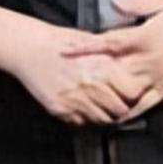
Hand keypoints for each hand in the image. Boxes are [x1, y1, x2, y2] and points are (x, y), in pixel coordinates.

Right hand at [3, 23, 148, 125]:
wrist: (28, 48)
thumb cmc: (57, 42)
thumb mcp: (90, 41)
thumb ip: (110, 55)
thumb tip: (129, 63)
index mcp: (103, 67)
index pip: (131, 94)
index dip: (133, 95)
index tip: (132, 94)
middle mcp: (91, 86)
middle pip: (119, 111)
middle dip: (121, 108)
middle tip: (119, 105)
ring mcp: (76, 100)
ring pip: (101, 120)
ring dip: (104, 115)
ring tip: (101, 106)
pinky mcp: (61, 109)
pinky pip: (80, 122)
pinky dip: (84, 117)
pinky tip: (82, 105)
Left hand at [61, 0, 162, 118]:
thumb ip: (136, 4)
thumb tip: (112, 1)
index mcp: (145, 37)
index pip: (108, 43)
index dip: (84, 48)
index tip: (65, 51)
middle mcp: (148, 61)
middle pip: (110, 72)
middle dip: (86, 76)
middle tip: (63, 80)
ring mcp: (157, 79)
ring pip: (123, 93)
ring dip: (102, 97)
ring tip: (80, 101)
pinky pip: (142, 106)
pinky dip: (125, 113)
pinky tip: (111, 118)